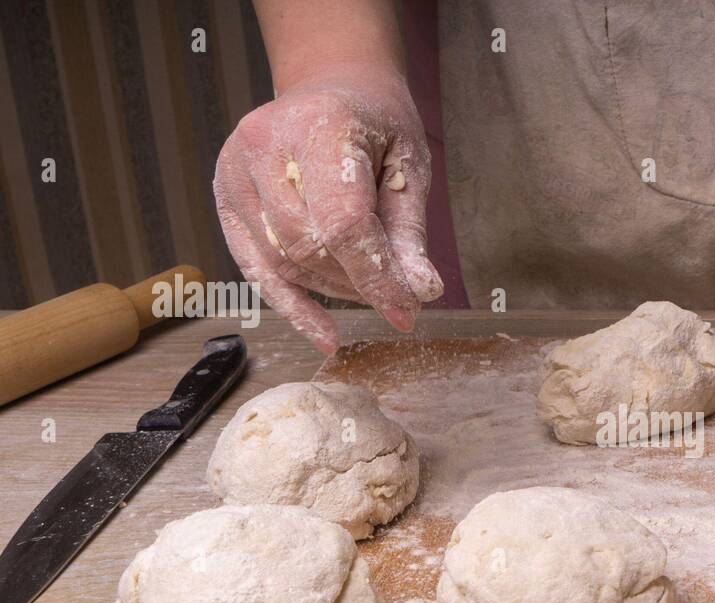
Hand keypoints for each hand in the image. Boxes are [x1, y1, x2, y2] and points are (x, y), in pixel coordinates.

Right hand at [214, 65, 441, 352]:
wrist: (331, 88)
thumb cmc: (377, 127)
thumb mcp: (409, 167)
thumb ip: (409, 232)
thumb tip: (420, 293)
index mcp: (321, 125)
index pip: (343, 222)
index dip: (376, 276)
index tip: (407, 312)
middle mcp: (266, 143)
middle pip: (308, 245)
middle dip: (356, 283)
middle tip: (394, 293)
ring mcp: (236, 168)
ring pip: (281, 260)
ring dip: (330, 289)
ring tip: (367, 287)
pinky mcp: (225, 194)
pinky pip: (254, 266)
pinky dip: (291, 304)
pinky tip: (324, 333)